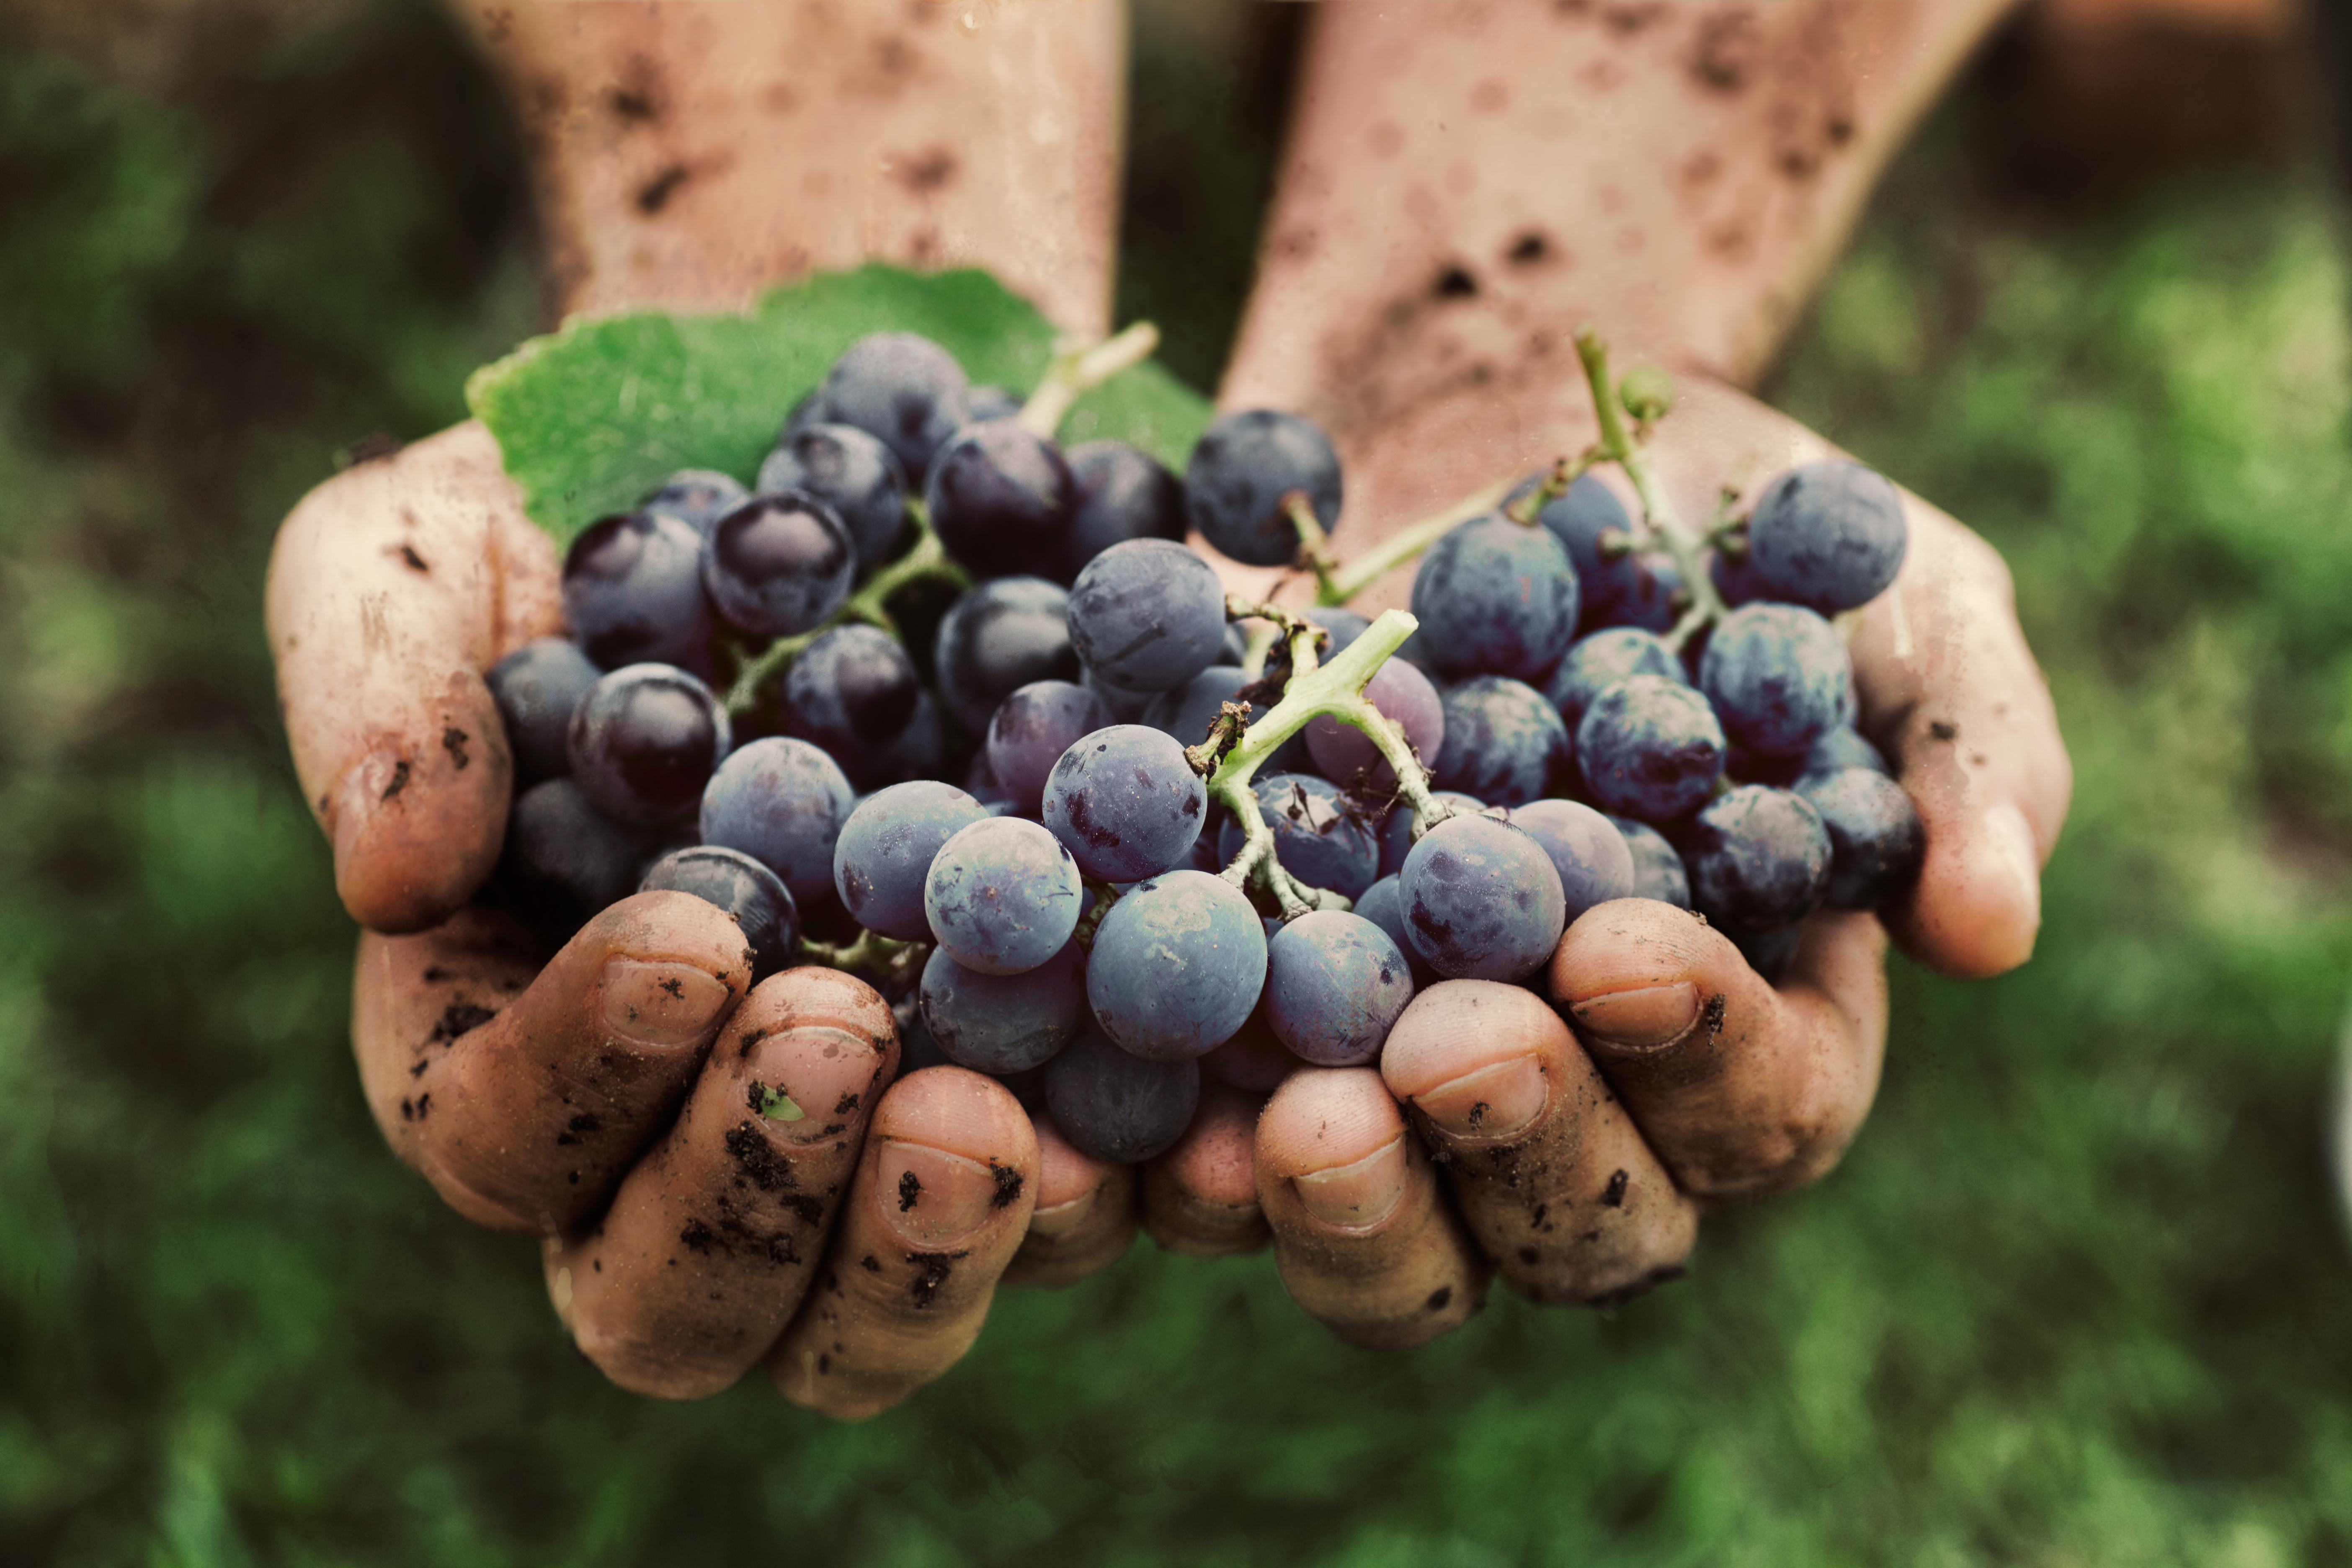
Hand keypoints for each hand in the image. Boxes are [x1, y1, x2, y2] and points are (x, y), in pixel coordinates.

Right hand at [256, 0, 1211, 1415]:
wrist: (844, 457)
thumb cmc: (599, 506)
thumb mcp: (436, 541)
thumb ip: (378, 683)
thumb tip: (388, 876)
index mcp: (524, 1032)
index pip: (506, 1135)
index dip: (582, 1074)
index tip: (693, 939)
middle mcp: (696, 1122)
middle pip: (686, 1300)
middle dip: (754, 1198)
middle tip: (841, 1036)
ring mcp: (884, 1122)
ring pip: (879, 1312)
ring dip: (936, 1250)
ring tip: (1010, 1126)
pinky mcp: (1058, 1083)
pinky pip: (1100, 1204)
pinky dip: (1150, 1192)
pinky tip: (1212, 1127)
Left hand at [1227, 376, 2069, 1340]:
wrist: (1490, 429)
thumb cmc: (1723, 526)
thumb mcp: (1890, 598)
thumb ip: (1965, 754)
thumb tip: (1993, 931)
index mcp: (1756, 1021)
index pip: (1760, 1108)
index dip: (1703, 1052)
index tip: (1622, 947)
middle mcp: (1586, 1088)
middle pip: (1576, 1219)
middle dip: (1518, 1147)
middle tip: (1449, 1051)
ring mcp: (1405, 1072)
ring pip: (1393, 1229)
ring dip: (1344, 1205)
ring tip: (1287, 1126)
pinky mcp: (1250, 1023)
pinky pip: (1208, 1141)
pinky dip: (1171, 1153)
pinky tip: (1131, 1116)